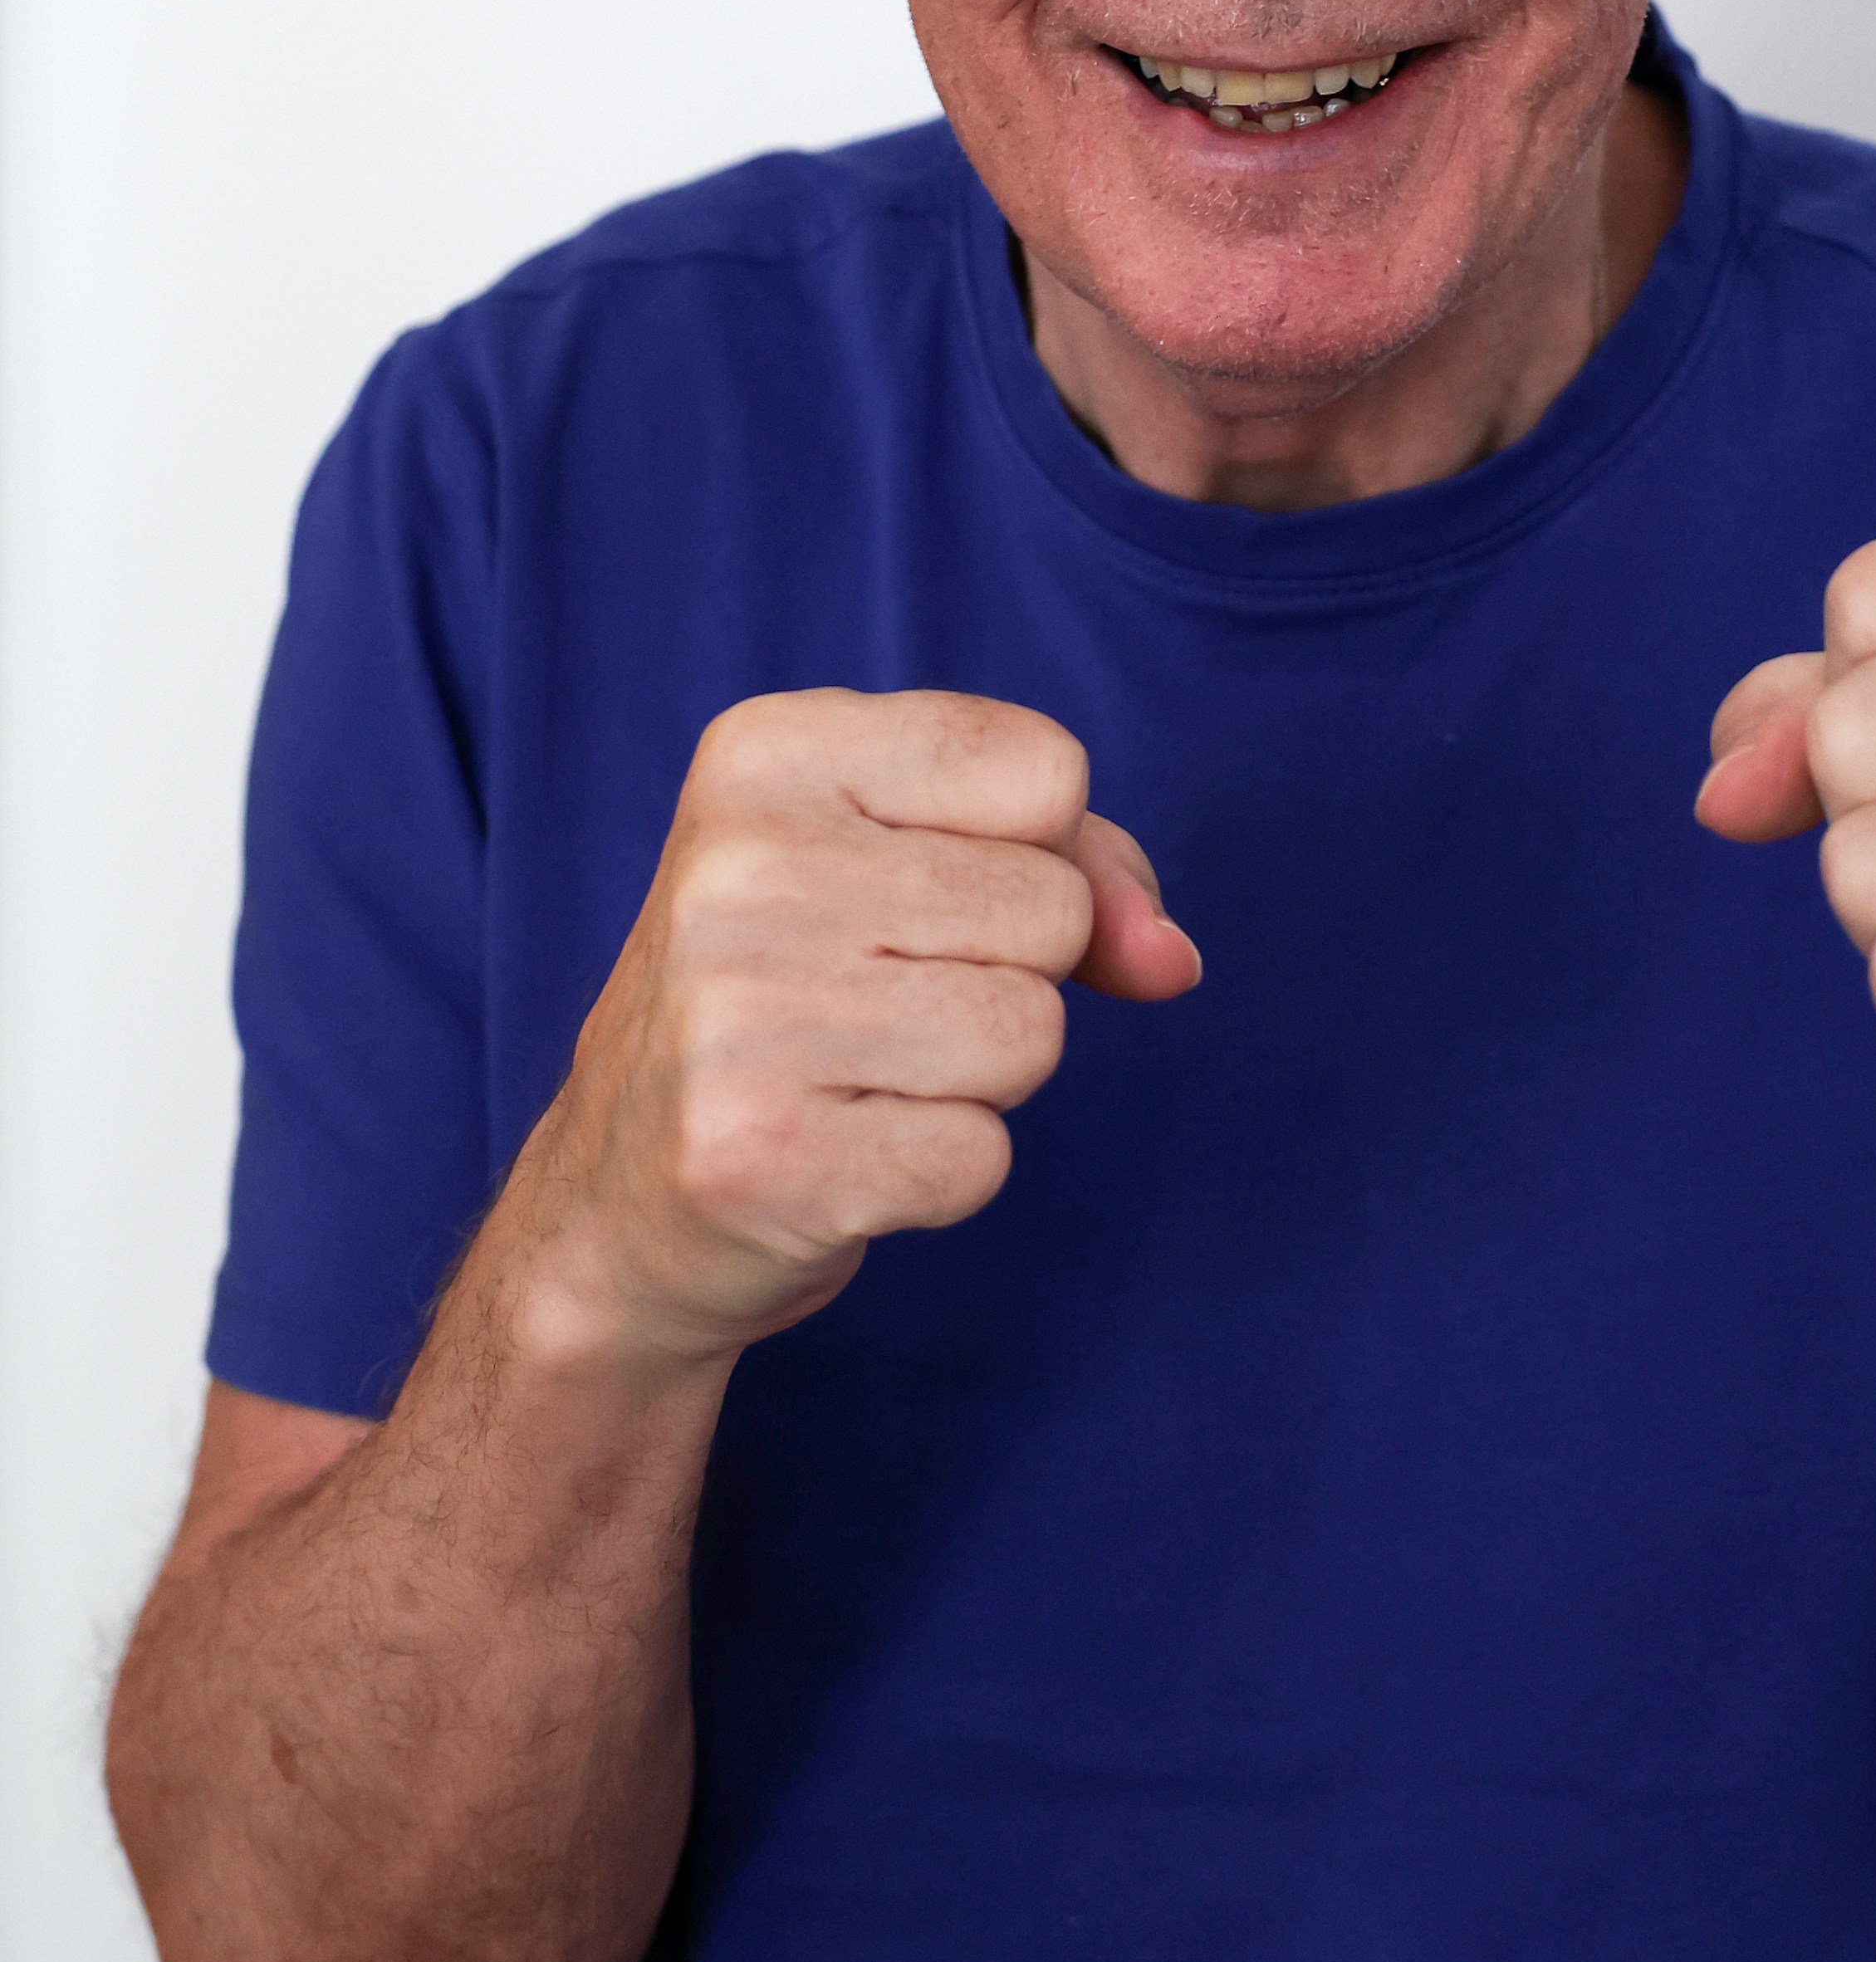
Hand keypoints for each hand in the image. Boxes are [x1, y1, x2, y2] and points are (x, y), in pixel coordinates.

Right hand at [507, 690, 1199, 1370]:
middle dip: (1008, 973)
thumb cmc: (793, 1006)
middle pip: (1051, 907)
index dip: (1034, 850)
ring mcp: (741, 1013)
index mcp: (769, 754)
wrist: (618, 1207)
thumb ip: (1075, 867)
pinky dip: (941, 1173)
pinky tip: (842, 1153)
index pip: (1047, 768)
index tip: (924, 892)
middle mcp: (740, 865)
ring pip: (1032, 1032)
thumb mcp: (906, 868)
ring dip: (979, 1078)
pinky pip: (982, 1156)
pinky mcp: (763, 1155)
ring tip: (860, 1076)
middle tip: (876, 1002)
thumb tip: (1171, 958)